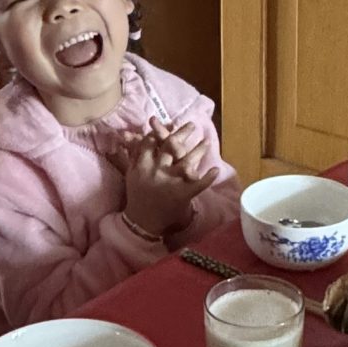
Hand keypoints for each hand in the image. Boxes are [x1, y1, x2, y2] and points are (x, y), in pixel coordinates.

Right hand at [121, 117, 216, 238]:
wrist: (141, 222)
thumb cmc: (137, 196)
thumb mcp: (131, 174)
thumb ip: (134, 155)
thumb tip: (132, 135)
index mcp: (143, 165)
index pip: (152, 142)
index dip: (161, 131)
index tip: (170, 124)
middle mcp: (157, 171)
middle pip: (171, 146)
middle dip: (182, 133)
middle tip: (192, 125)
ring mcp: (171, 182)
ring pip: (187, 161)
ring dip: (199, 150)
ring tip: (207, 141)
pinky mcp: (183, 194)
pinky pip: (198, 184)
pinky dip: (208, 177)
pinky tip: (215, 170)